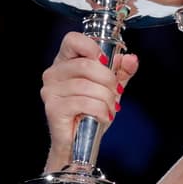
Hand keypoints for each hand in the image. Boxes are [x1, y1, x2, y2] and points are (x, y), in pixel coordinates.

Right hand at [40, 31, 137, 164]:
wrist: (79, 143)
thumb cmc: (89, 113)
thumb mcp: (110, 88)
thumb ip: (121, 72)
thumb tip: (131, 59)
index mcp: (65, 62)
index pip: (72, 40)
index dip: (92, 47)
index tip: (106, 61)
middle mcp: (53, 73)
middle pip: (85, 65)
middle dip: (107, 79)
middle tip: (115, 91)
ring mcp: (51, 91)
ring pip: (86, 86)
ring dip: (105, 98)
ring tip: (109, 107)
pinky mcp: (53, 108)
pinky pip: (83, 102)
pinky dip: (99, 109)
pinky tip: (102, 115)